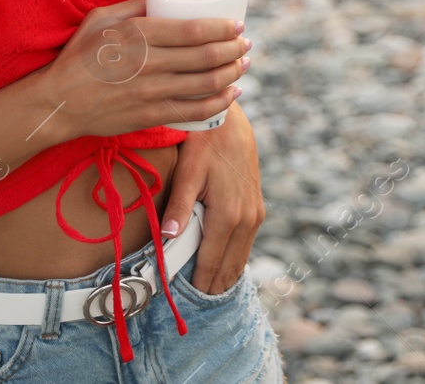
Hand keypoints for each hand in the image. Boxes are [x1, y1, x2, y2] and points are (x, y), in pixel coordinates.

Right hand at [26, 0, 249, 140]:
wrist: (58, 102)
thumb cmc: (78, 56)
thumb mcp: (101, 19)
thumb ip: (134, 8)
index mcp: (138, 34)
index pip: (194, 30)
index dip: (223, 28)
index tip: (237, 26)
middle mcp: (149, 63)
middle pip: (206, 57)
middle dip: (234, 50)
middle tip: (246, 45)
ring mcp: (151, 92)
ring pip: (206, 84)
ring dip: (233, 74)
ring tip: (244, 66)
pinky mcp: (151, 115)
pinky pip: (194, 111)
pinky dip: (219, 103)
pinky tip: (231, 95)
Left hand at [158, 101, 264, 293]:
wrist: (229, 120)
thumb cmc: (203, 143)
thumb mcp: (187, 172)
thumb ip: (178, 207)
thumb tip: (166, 238)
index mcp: (228, 216)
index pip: (210, 263)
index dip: (196, 284)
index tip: (183, 301)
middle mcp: (247, 220)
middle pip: (228, 267)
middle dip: (211, 286)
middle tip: (192, 304)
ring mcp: (255, 214)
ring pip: (240, 258)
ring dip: (224, 276)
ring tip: (206, 292)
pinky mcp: (257, 207)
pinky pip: (246, 244)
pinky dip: (234, 259)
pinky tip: (222, 267)